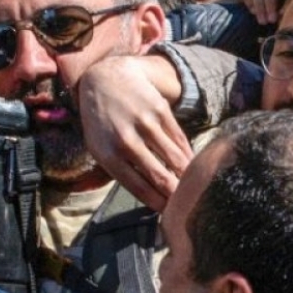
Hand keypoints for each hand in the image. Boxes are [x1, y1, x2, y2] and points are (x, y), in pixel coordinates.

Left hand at [73, 55, 191, 211]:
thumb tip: (150, 196)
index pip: (140, 188)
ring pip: (175, 159)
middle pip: (161, 177)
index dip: (158, 204)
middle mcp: (127, 140)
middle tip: (187, 206)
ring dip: (187, 177)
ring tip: (194, 188)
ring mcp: (146, 124)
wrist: (105, 79)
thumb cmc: (101, 122)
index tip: (169, 213)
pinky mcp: (161, 111)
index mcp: (109, 155)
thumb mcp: (98, 148)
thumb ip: (120, 171)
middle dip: (176, 195)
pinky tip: (192, 166)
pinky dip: (188, 156)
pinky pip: (180, 140)